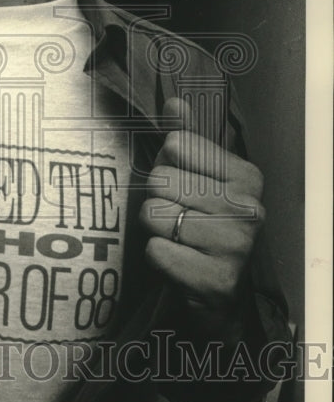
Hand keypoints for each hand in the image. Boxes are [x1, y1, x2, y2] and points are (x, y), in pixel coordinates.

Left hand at [139, 96, 263, 340]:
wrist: (219, 297)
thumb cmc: (203, 228)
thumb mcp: (198, 180)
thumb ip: (185, 140)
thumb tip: (174, 104)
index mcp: (247, 176)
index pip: (174, 145)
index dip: (167, 166)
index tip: (184, 188)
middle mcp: (249, 209)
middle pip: (159, 180)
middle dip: (157, 200)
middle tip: (178, 220)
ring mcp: (236, 246)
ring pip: (153, 215)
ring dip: (155, 230)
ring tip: (178, 241)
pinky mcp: (216, 280)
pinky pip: (156, 251)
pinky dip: (157, 258)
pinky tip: (179, 263)